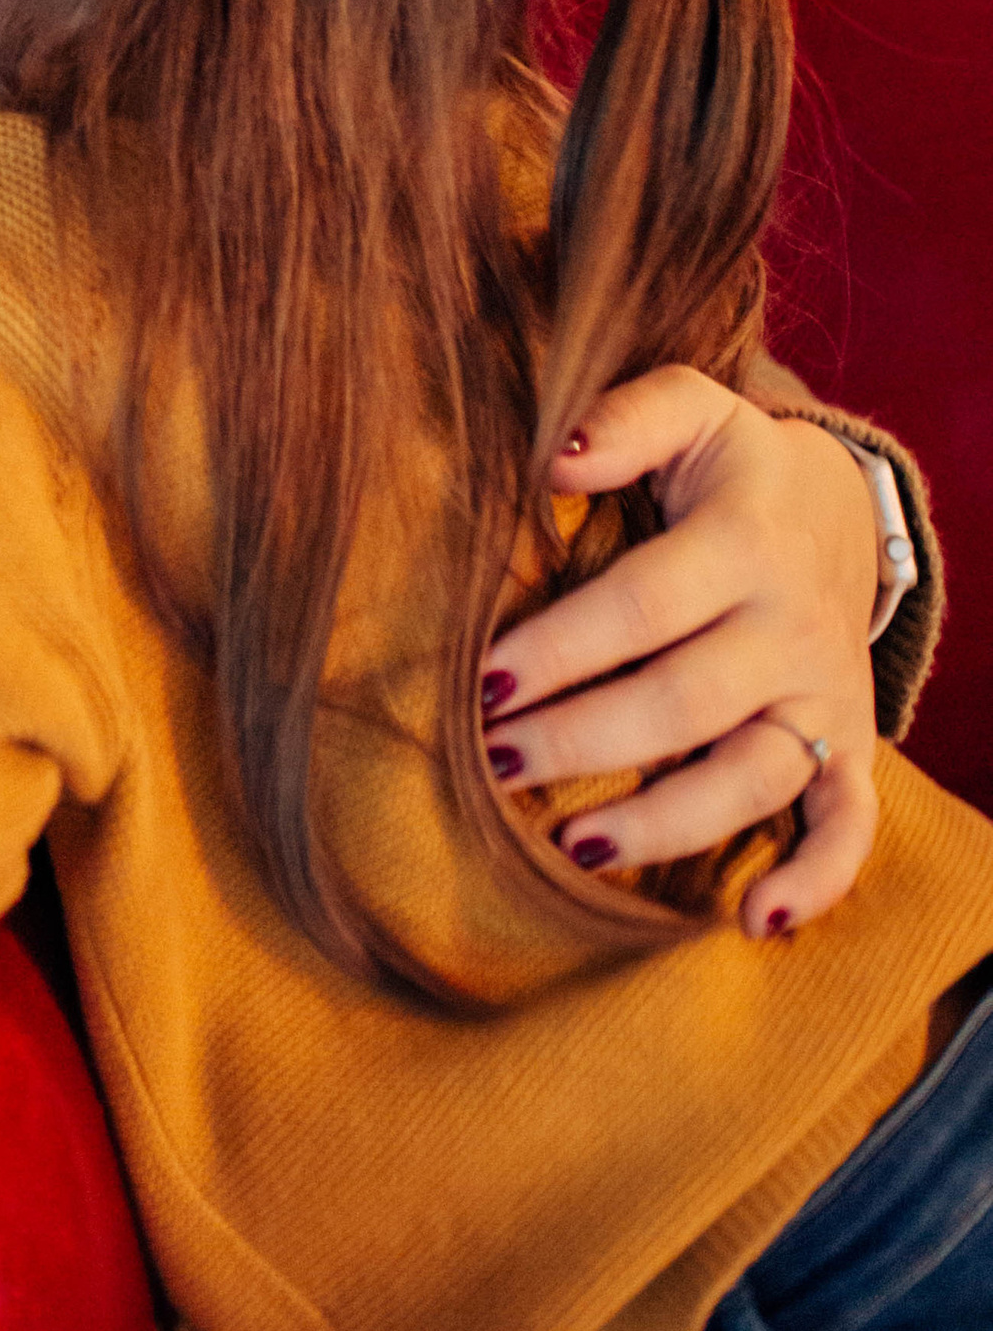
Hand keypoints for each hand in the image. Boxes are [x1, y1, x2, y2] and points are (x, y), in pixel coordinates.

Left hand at [482, 370, 879, 936]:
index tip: (483, 679)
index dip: (561, 646)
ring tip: (574, 846)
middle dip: (582, 738)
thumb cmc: (731, 469)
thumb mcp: (690, 411)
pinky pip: (848, 826)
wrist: (843, 509)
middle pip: (684, 701)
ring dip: (666, 821)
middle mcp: (792, 628)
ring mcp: (824, 698)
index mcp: (745, 541)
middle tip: (496, 760)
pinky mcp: (849, 749)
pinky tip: (754, 919)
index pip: (642, 605)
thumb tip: (555, 462)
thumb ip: (626, 421)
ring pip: (754, 776)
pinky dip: (815, 880)